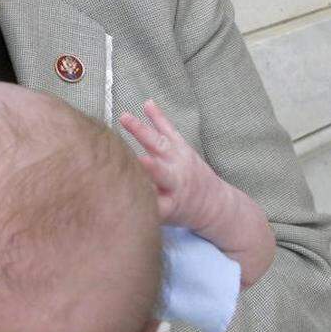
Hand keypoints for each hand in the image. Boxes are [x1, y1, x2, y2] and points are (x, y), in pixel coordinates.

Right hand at [121, 100, 273, 286]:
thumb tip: (108, 227)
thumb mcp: (164, 225)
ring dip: (142, 131)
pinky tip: (147, 104)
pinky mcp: (184, 150)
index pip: (151, 202)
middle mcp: (176, 184)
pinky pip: (170, 132)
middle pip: (158, 173)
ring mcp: (181, 164)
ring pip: (160, 146)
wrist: (222, 209)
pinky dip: (158, 118)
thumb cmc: (185, 219)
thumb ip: (143, 221)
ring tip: (126, 117)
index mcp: (170, 207)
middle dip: (145, 165)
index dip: (138, 198)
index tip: (122, 194)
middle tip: (132, 159)